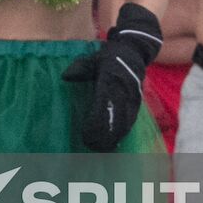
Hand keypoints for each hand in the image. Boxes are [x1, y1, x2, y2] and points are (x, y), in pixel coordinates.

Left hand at [63, 3, 162, 151]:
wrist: (135, 51)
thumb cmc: (110, 57)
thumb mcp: (94, 58)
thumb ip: (80, 68)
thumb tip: (66, 77)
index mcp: (111, 79)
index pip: (103, 104)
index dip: (96, 121)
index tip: (86, 134)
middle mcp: (123, 91)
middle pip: (114, 118)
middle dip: (103, 135)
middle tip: (91, 147)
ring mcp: (132, 98)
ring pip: (124, 122)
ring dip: (113, 137)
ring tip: (101, 150)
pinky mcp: (137, 103)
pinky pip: (131, 120)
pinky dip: (122, 132)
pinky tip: (115, 143)